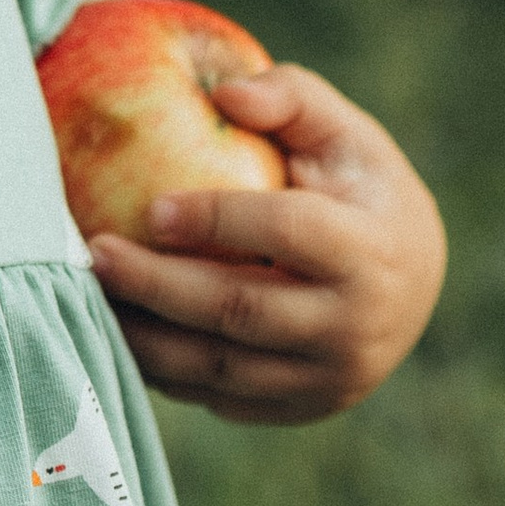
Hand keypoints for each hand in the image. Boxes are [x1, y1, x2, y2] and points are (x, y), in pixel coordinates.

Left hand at [85, 64, 445, 424]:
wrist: (412, 285)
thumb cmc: (363, 189)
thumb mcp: (346, 133)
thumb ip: (291, 98)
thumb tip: (223, 95)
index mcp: (372, 251)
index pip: (288, 233)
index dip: (217, 219)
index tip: (151, 207)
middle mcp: (356, 329)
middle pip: (240, 312)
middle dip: (158, 286)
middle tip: (96, 254)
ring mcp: (328, 381)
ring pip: (220, 368)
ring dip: (146, 337)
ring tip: (92, 295)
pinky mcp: (299, 411)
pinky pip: (218, 398)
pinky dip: (164, 370)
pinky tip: (121, 329)